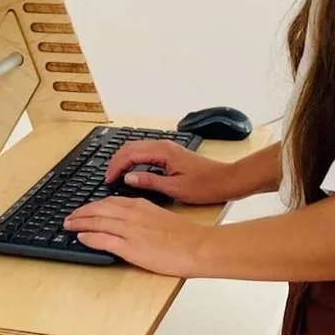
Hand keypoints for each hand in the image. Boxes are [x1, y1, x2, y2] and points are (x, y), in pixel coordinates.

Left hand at [64, 197, 208, 276]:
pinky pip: (104, 239)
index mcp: (141, 205)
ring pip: (97, 222)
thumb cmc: (186, 235)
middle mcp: (132, 215)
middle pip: (99, 210)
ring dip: (79, 223)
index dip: (92, 205)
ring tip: (68, 225)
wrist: (198, 246)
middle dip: (80, 213)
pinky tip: (80, 238)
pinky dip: (89, 237)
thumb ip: (145, 217)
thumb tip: (133, 224)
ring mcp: (130, 231)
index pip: (109, 201)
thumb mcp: (162, 217)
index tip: (83, 209)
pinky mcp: (131, 247)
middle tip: (69, 217)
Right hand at [105, 140, 238, 204]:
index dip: (116, 166)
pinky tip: (131, 171)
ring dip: (124, 159)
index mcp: (163, 152)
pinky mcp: (171, 153)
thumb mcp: (175, 188)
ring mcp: (167, 148)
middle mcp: (164, 145)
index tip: (108, 180)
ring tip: (115, 175)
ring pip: (137, 148)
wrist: (226, 180)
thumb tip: (128, 178)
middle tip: (107, 178)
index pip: (130, 154)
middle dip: (116, 161)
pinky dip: (134, 159)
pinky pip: (146, 152)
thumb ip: (149, 181)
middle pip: (130, 147)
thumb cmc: (205, 185)